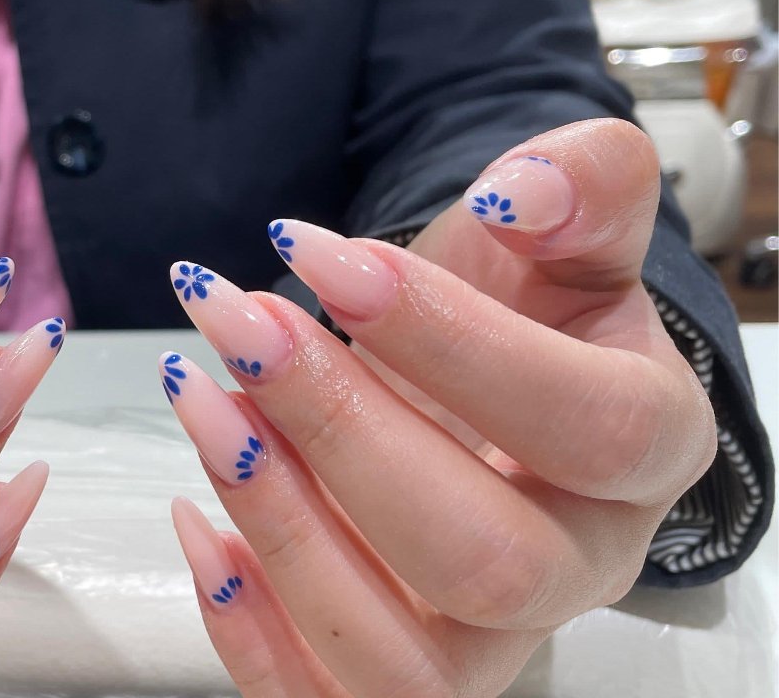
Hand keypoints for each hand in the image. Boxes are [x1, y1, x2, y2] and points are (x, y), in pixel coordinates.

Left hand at [162, 119, 716, 695]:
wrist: (478, 377)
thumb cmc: (518, 307)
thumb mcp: (563, 227)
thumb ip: (580, 185)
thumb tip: (524, 194)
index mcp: (643, 450)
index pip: (582, 423)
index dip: (447, 341)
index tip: (319, 253)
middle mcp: (581, 567)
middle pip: (481, 556)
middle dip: (338, 432)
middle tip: (241, 325)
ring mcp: (487, 641)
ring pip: (399, 655)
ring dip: (277, 524)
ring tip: (198, 398)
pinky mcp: (398, 668)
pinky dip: (245, 630)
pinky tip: (193, 520)